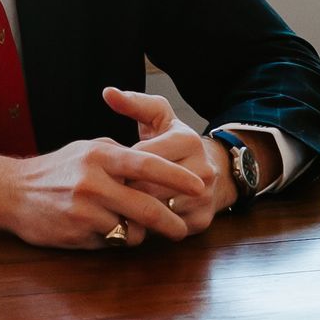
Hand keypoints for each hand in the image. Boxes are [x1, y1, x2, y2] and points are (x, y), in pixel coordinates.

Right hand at [6, 130, 211, 250]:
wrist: (13, 192)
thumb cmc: (57, 169)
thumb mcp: (88, 149)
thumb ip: (121, 156)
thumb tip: (157, 165)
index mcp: (100, 156)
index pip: (148, 165)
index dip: (177, 177)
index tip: (199, 186)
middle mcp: (93, 182)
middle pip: (146, 206)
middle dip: (171, 221)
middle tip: (182, 229)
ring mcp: (84, 210)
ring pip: (131, 230)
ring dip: (140, 234)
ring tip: (136, 230)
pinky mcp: (77, 234)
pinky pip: (110, 243)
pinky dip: (115, 240)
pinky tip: (105, 232)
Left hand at [101, 86, 230, 234]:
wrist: (212, 171)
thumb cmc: (173, 143)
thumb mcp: (158, 118)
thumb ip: (133, 104)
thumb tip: (107, 92)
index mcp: (188, 141)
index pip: (144, 157)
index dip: (122, 166)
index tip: (108, 168)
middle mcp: (202, 169)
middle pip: (150, 186)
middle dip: (126, 190)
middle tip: (108, 191)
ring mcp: (205, 197)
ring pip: (159, 210)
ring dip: (136, 211)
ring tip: (118, 206)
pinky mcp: (202, 220)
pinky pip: (168, 228)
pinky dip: (150, 227)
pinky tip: (137, 220)